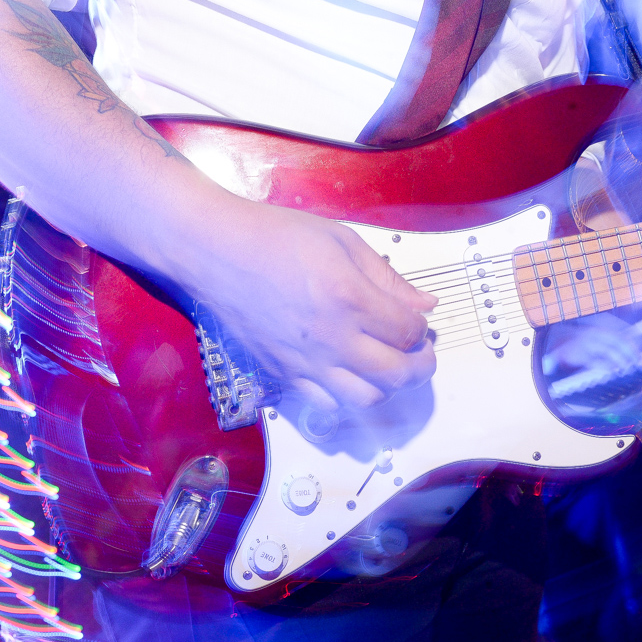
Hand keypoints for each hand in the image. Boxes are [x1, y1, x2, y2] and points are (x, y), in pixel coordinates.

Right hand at [170, 196, 436, 411]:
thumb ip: (389, 278)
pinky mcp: (283, 375)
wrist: (214, 251)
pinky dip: (346, 396)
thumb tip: (427, 305)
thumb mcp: (343, 241)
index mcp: (351, 299)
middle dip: (419, 366)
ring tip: (384, 363)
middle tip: (418, 352)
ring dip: (386, 385)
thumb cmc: (278, 236)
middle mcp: (332, 339)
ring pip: (366, 399)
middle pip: (397, 375)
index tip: (415, 319)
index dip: (421, 328)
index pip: (409, 332)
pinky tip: (348, 373)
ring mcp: (306, 363)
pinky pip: (326, 405)